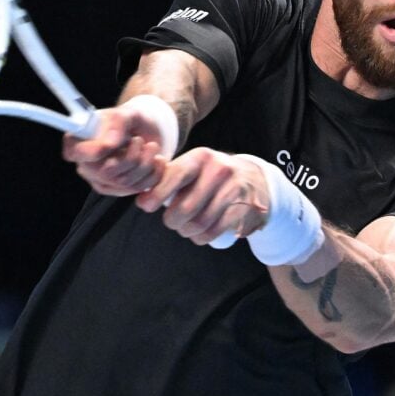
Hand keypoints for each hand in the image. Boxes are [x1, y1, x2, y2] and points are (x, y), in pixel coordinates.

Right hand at [62, 105, 167, 195]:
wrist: (147, 131)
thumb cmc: (131, 120)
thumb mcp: (126, 113)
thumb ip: (117, 123)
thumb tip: (109, 143)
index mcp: (78, 142)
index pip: (76, 153)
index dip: (93, 152)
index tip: (112, 144)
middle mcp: (86, 164)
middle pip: (105, 172)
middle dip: (130, 157)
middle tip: (139, 141)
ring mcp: (101, 180)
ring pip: (124, 182)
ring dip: (145, 163)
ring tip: (151, 147)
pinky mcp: (118, 190)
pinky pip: (137, 188)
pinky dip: (153, 173)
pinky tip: (156, 159)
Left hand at [135, 147, 269, 244]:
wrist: (252, 178)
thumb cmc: (210, 175)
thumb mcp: (192, 167)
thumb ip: (166, 178)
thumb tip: (142, 199)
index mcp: (200, 157)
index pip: (174, 176)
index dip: (157, 194)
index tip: (147, 206)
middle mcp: (218, 169)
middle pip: (185, 207)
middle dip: (173, 220)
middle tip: (172, 222)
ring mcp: (233, 188)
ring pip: (199, 223)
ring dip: (187, 231)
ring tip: (185, 229)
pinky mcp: (243, 207)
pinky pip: (215, 230)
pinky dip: (202, 238)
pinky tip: (199, 235)